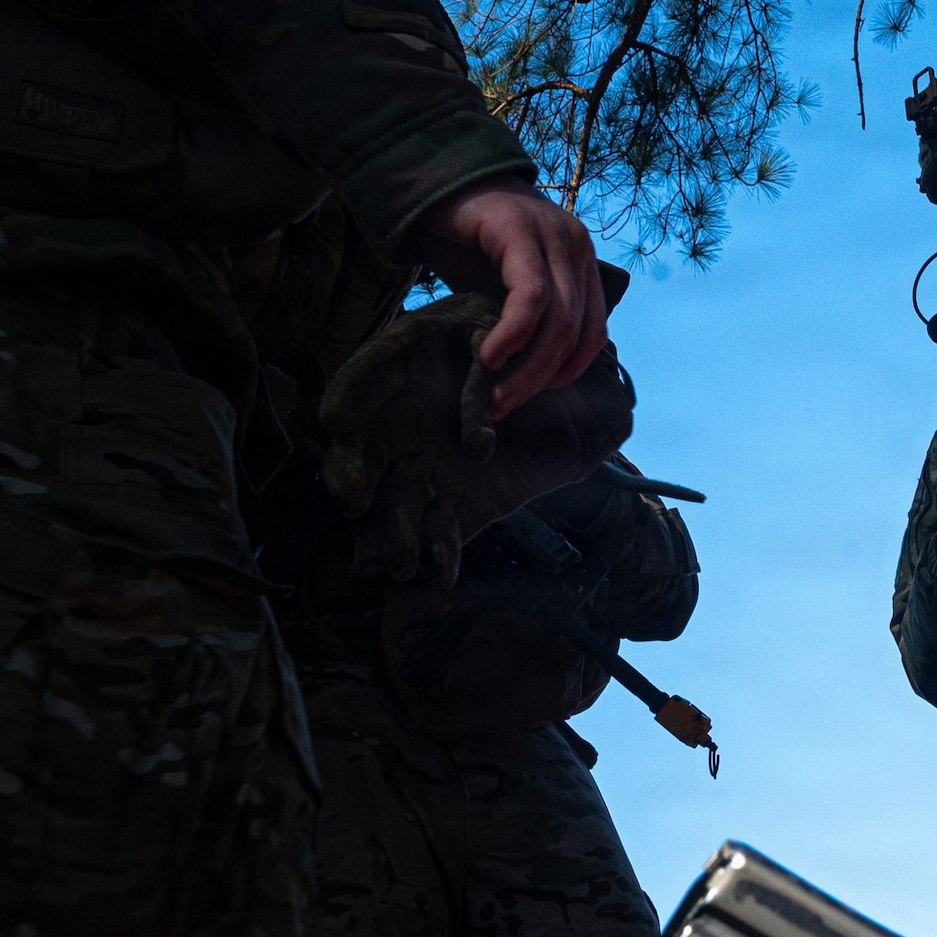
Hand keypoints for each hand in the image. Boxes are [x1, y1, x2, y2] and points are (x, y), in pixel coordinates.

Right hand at [319, 292, 633, 583]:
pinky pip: (432, 530)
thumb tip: (602, 393)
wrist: (567, 411)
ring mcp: (423, 465)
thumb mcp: (564, 366)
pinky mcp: (446, 506)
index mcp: (421, 362)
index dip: (350, 391)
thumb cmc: (550, 373)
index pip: (370, 370)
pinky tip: (440, 573)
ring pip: (387, 497)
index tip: (334, 420)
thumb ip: (573, 379)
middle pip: (361, 444)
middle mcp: (408, 415)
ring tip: (399, 559)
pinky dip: (436, 552)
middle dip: (351, 472)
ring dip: (388, 528)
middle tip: (355, 501)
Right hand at [409, 179, 607, 418]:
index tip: (526, 398)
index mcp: (580, 264)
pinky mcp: (521, 230)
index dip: (563, 374)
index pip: (592, 335)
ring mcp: (553, 235)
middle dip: (540, 381)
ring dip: (527, 368)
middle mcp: (576, 247)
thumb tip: (518, 383)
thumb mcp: (499, 289)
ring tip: (494, 393)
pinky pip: (530, 296)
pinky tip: (491, 357)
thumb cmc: (464, 241)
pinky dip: (514, 335)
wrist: (429, 182)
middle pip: (577, 334)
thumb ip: (519, 324)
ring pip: (559, 321)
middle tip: (502, 407)